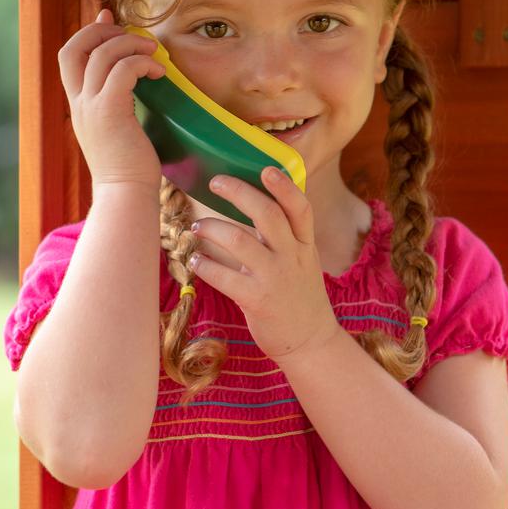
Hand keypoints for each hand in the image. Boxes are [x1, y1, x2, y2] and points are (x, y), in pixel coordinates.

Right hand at [57, 9, 166, 185]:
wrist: (125, 195)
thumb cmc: (129, 166)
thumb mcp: (116, 128)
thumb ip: (117, 102)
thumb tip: (131, 79)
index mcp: (78, 105)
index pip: (69, 56)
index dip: (87, 31)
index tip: (108, 17)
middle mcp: (79, 103)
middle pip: (74, 47)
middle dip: (102, 30)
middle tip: (132, 34)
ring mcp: (91, 107)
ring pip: (102, 54)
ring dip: (131, 45)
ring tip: (153, 53)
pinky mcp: (110, 113)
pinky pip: (123, 71)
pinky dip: (142, 63)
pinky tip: (159, 74)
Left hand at [188, 168, 341, 362]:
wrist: (310, 340)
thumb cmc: (298, 294)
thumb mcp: (302, 259)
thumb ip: (284, 235)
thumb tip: (252, 202)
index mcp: (304, 243)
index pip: (300, 208)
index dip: (285, 186)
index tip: (266, 168)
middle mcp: (292, 256)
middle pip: (268, 214)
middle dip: (239, 193)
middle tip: (215, 182)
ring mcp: (276, 278)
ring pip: (240, 242)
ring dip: (213, 228)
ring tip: (197, 226)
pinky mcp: (258, 300)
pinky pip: (225, 277)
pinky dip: (206, 265)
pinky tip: (197, 260)